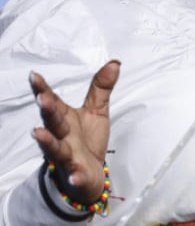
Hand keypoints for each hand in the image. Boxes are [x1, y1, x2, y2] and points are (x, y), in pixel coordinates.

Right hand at [29, 60, 120, 203]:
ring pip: (55, 147)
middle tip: (42, 98)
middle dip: (47, 110)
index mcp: (65, 118)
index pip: (52, 101)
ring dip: (47, 141)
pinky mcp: (77, 173)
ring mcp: (67, 155)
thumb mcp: (96, 110)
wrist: (89, 174)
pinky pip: (75, 175)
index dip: (43, 89)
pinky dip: (74, 176)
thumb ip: (101, 87)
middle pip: (52, 121)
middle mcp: (62, 135)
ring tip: (38, 133)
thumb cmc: (87, 140)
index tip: (35, 75)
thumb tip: (115, 62)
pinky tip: (74, 177)